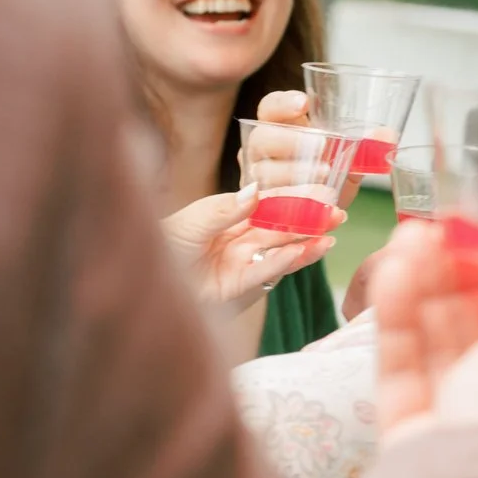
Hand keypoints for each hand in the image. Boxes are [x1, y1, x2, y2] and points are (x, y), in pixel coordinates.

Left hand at [162, 188, 337, 308]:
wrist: (140, 284)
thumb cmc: (158, 248)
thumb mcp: (189, 222)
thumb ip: (223, 209)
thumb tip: (256, 191)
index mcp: (227, 216)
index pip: (266, 203)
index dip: (293, 197)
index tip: (320, 189)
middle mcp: (238, 238)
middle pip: (279, 226)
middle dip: (308, 218)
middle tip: (336, 211)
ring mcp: (241, 263)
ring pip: (280, 248)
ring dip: (307, 240)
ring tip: (332, 231)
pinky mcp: (239, 288)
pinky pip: (267, 272)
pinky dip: (288, 261)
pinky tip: (308, 250)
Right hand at [255, 89, 365, 207]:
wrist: (320, 213)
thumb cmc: (328, 174)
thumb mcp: (350, 157)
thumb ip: (367, 146)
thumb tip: (387, 135)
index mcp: (279, 128)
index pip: (270, 108)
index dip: (282, 103)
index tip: (304, 103)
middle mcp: (261, 152)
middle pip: (262, 138)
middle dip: (289, 140)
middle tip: (322, 145)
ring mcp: (258, 180)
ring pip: (263, 173)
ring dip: (292, 174)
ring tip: (325, 175)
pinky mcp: (261, 209)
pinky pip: (270, 207)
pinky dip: (295, 205)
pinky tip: (318, 207)